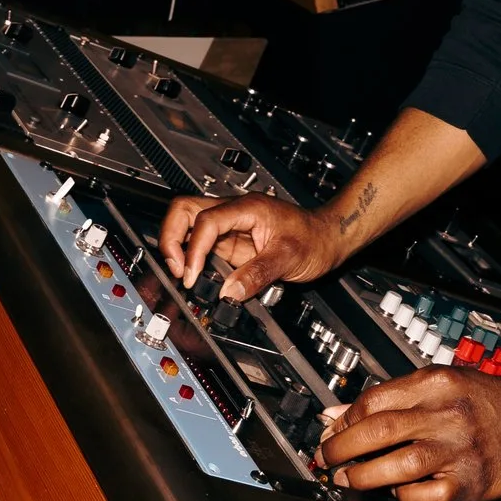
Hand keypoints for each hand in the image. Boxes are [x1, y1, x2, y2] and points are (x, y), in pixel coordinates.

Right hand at [159, 193, 342, 298]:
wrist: (328, 237)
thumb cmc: (315, 238)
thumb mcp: (288, 258)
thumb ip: (257, 274)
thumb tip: (229, 292)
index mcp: (247, 208)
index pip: (206, 221)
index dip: (194, 249)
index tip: (193, 275)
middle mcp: (234, 212)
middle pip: (184, 210)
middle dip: (171, 238)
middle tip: (178, 269)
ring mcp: (230, 227)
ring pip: (188, 225)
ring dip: (178, 248)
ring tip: (184, 275)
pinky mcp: (231, 243)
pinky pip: (201, 246)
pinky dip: (192, 260)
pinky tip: (198, 277)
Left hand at [314, 367, 500, 500]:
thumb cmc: (484, 401)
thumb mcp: (439, 382)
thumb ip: (392, 396)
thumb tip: (338, 414)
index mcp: (435, 384)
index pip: (375, 400)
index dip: (344, 420)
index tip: (331, 432)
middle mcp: (445, 414)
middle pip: (378, 431)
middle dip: (342, 448)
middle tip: (327, 458)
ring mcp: (457, 449)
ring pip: (397, 465)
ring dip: (363, 476)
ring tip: (349, 479)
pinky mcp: (467, 482)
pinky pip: (424, 497)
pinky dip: (403, 497)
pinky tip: (397, 492)